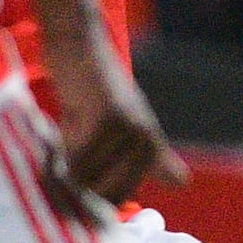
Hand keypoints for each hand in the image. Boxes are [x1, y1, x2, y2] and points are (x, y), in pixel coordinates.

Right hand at [47, 43, 182, 210]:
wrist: (79, 44)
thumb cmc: (96, 87)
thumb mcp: (128, 123)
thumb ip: (152, 157)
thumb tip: (183, 183)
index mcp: (151, 145)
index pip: (122, 194)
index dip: (96, 198)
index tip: (79, 193)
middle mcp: (145, 139)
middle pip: (107, 190)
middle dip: (82, 188)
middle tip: (63, 170)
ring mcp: (128, 129)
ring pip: (89, 175)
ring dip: (68, 170)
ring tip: (61, 148)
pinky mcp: (107, 117)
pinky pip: (80, 156)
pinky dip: (63, 155)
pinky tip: (58, 140)